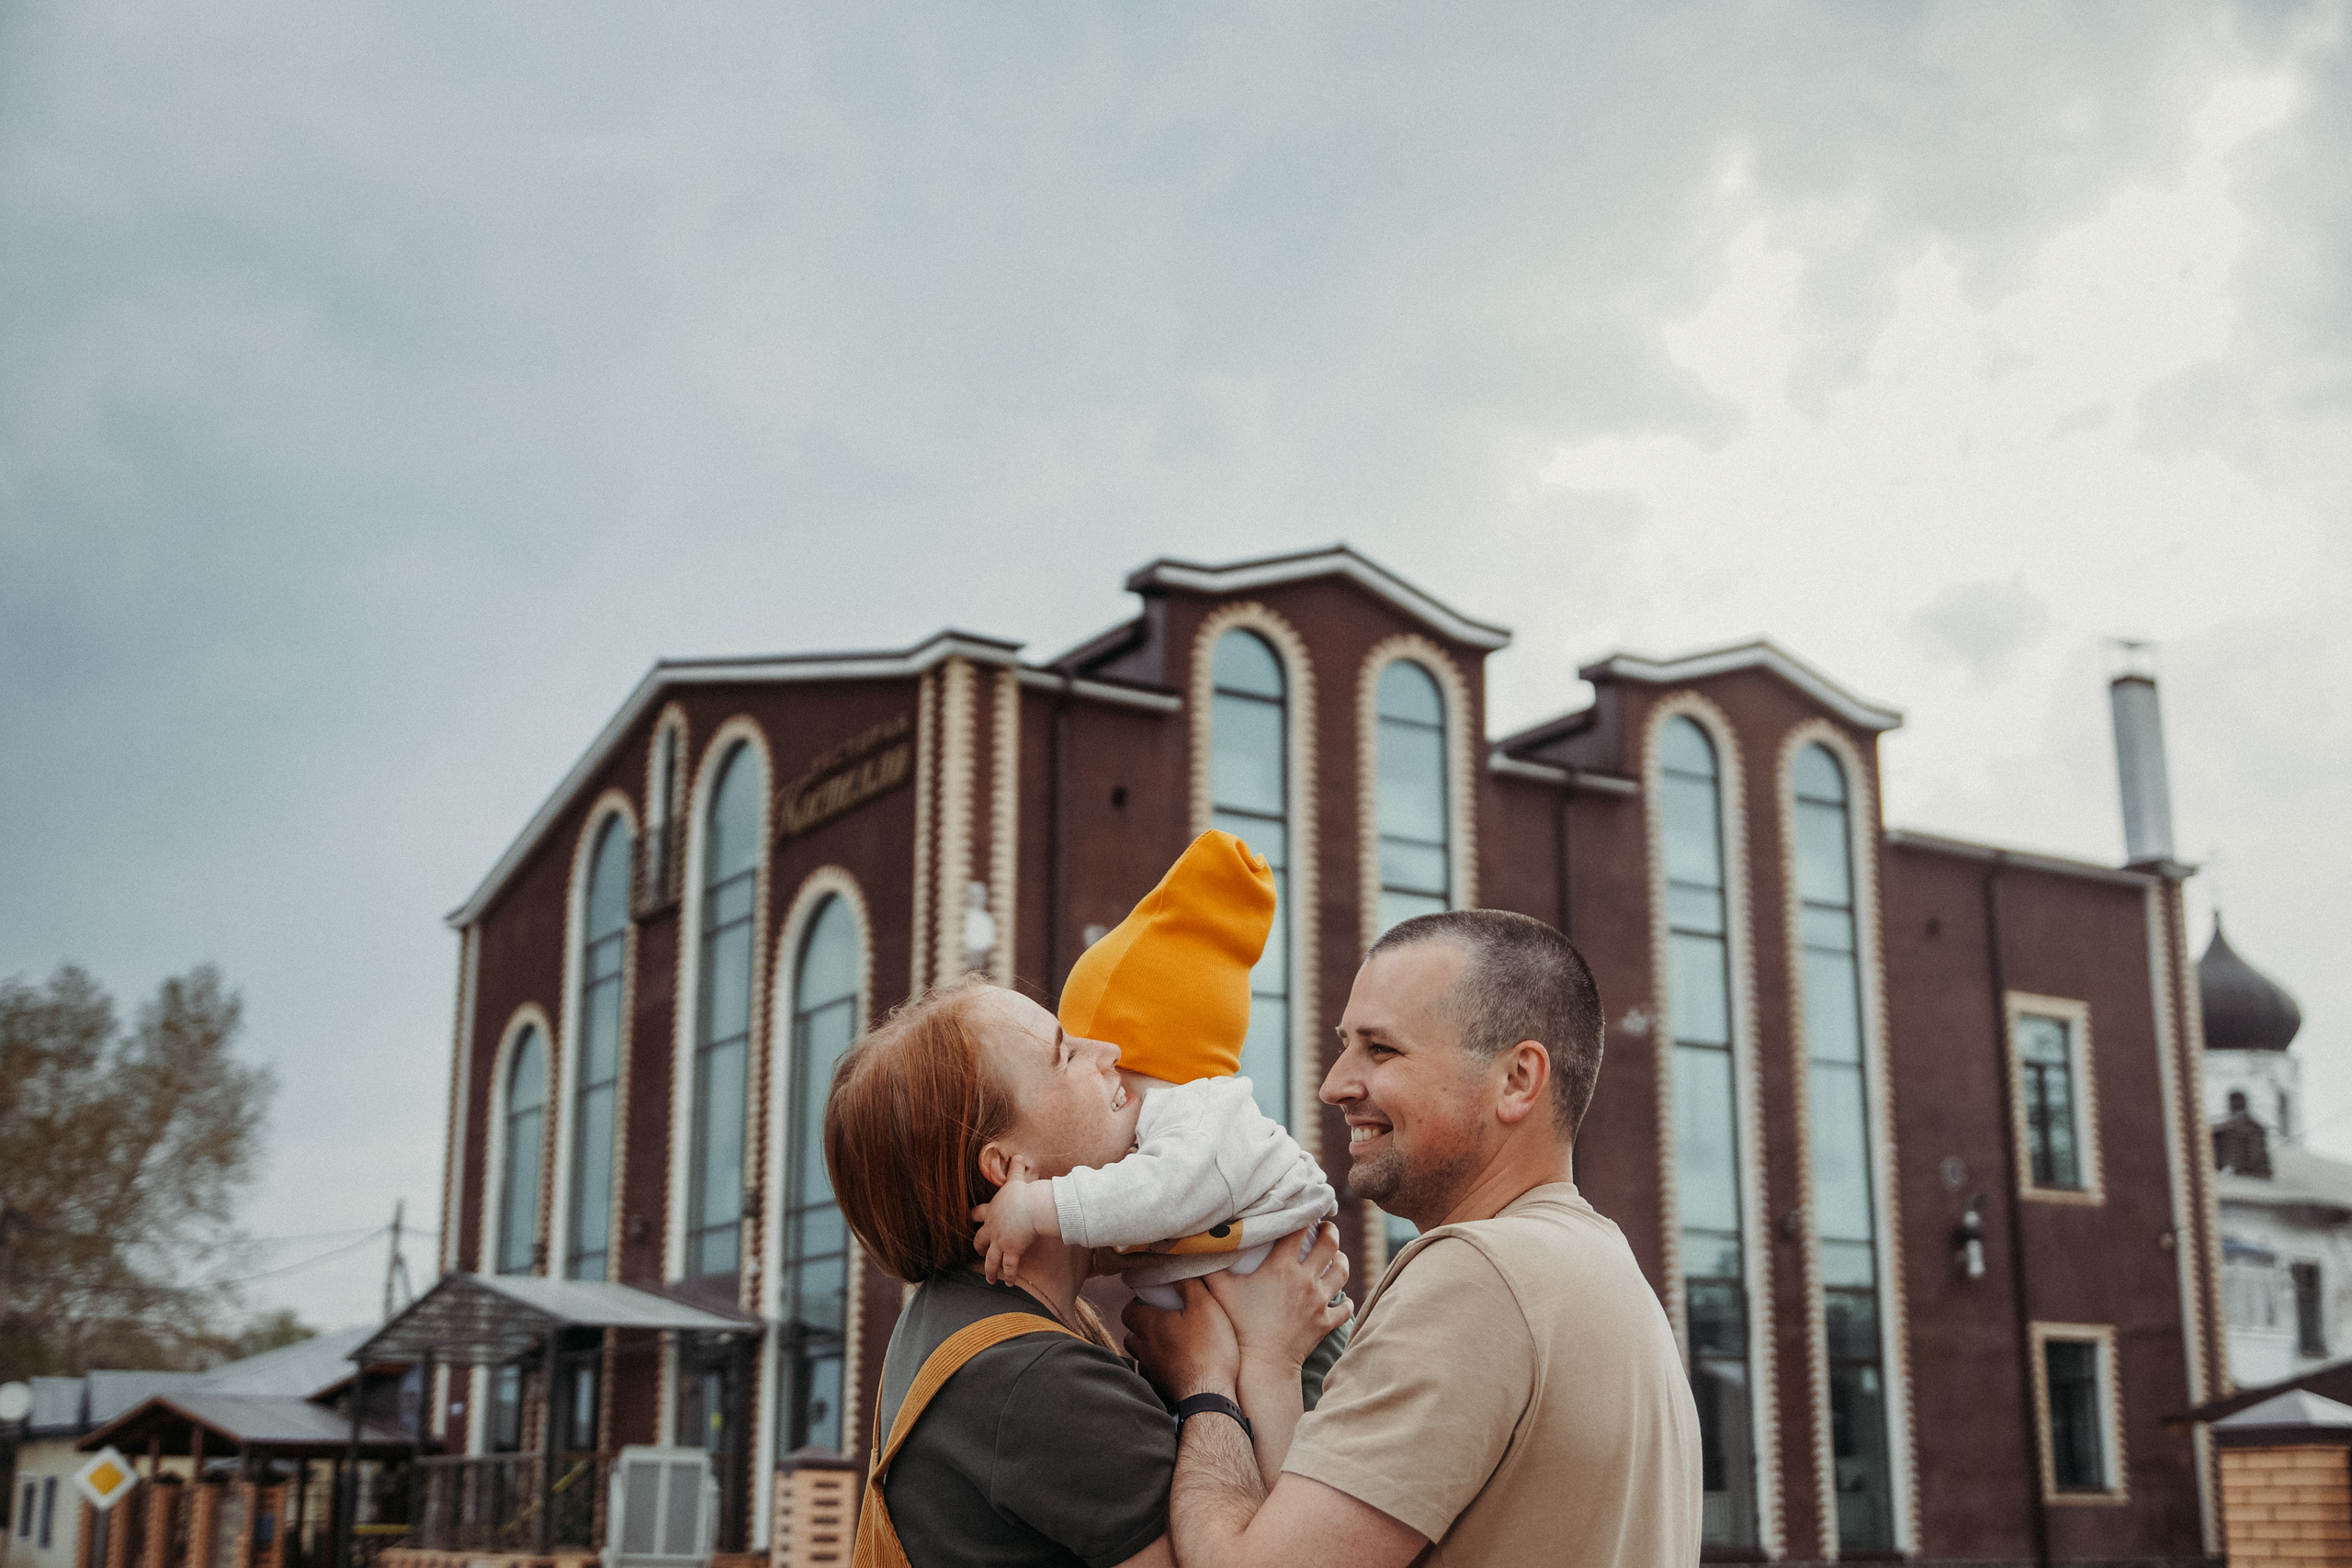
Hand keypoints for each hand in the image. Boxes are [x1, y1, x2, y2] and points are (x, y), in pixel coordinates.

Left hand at [970, 1157, 1048, 1283]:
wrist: (1030, 1207)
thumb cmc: (1023, 1193)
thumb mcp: (1016, 1180)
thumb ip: (1015, 1169)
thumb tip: (1017, 1155)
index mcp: (991, 1212)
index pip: (977, 1214)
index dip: (973, 1218)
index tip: (970, 1220)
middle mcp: (992, 1229)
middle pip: (979, 1240)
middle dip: (979, 1247)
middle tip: (979, 1252)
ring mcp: (1000, 1241)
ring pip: (990, 1259)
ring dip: (990, 1269)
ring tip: (990, 1278)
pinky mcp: (1011, 1251)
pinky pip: (1008, 1267)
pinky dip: (1009, 1275)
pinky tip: (1008, 1283)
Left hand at [1123, 1277, 1240, 1400]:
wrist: (1209, 1396)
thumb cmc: (1208, 1348)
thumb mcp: (1205, 1306)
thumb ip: (1189, 1286)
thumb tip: (1177, 1275)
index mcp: (1150, 1325)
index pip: (1128, 1311)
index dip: (1137, 1304)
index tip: (1152, 1300)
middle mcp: (1145, 1348)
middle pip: (1131, 1334)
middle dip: (1140, 1327)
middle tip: (1160, 1320)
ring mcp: (1152, 1370)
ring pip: (1140, 1355)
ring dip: (1148, 1347)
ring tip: (1168, 1342)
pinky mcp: (1162, 1387)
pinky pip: (1152, 1374)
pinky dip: (1159, 1368)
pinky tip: (1175, 1365)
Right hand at [1202, 1223, 1351, 1372]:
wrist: (1264, 1362)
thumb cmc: (1240, 1325)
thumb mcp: (1221, 1291)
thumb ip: (1210, 1267)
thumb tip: (1194, 1247)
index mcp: (1282, 1267)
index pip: (1298, 1230)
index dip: (1303, 1216)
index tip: (1305, 1211)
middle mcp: (1305, 1279)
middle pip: (1329, 1244)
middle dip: (1330, 1231)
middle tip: (1326, 1227)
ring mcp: (1319, 1301)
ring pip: (1342, 1272)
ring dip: (1342, 1260)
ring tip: (1338, 1256)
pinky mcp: (1326, 1322)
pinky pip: (1344, 1308)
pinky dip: (1346, 1303)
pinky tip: (1343, 1300)